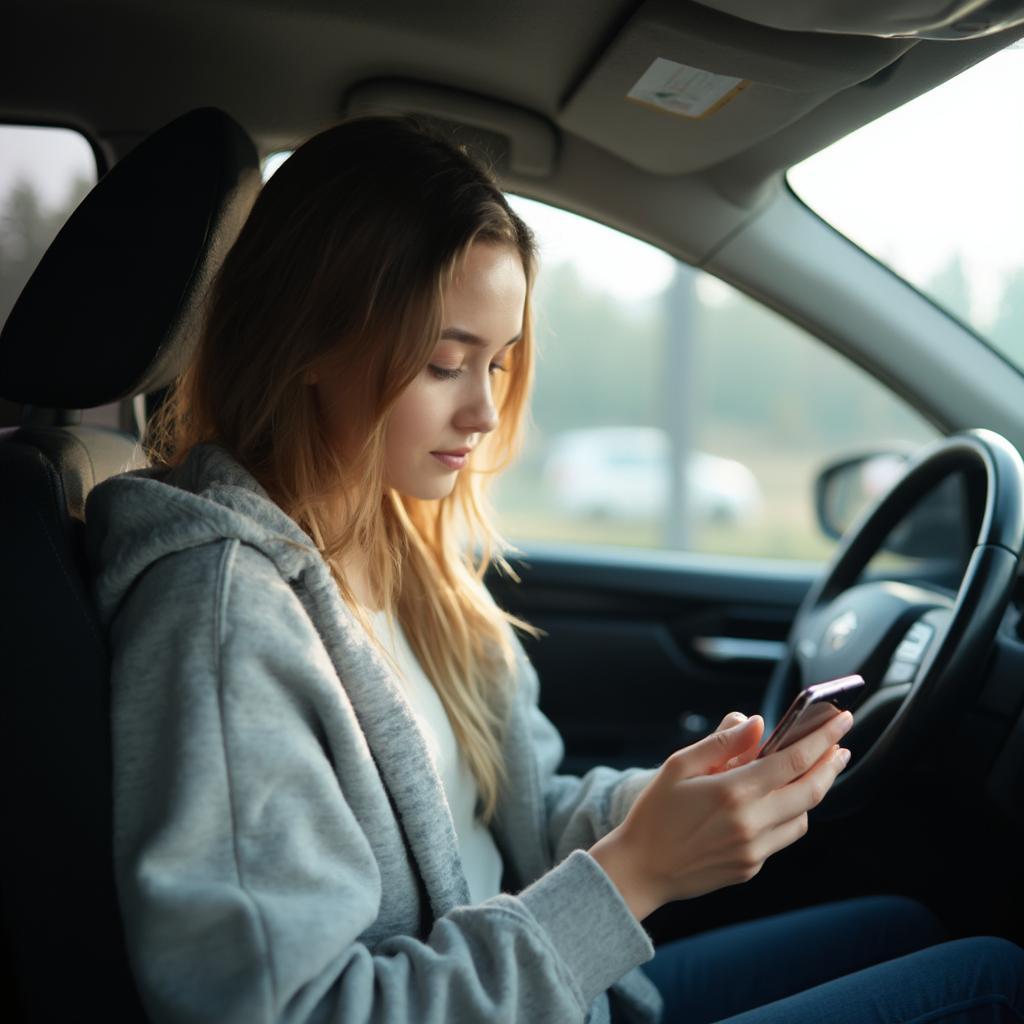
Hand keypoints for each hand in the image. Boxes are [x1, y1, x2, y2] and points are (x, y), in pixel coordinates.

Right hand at [589, 710, 852, 920]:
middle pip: (810, 790)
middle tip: (840, 744)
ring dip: (811, 791)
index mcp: (733, 792)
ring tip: (809, 771)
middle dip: (831, 764)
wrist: (641, 869)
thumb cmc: (655, 813)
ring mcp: (754, 849)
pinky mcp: (751, 867)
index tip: (840, 720)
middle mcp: (751, 823)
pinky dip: (787, 815)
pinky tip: (775, 801)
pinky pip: (782, 837)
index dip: (822, 738)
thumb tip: (756, 722)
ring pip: (802, 817)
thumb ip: (721, 742)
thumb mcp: (679, 766)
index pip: (794, 760)